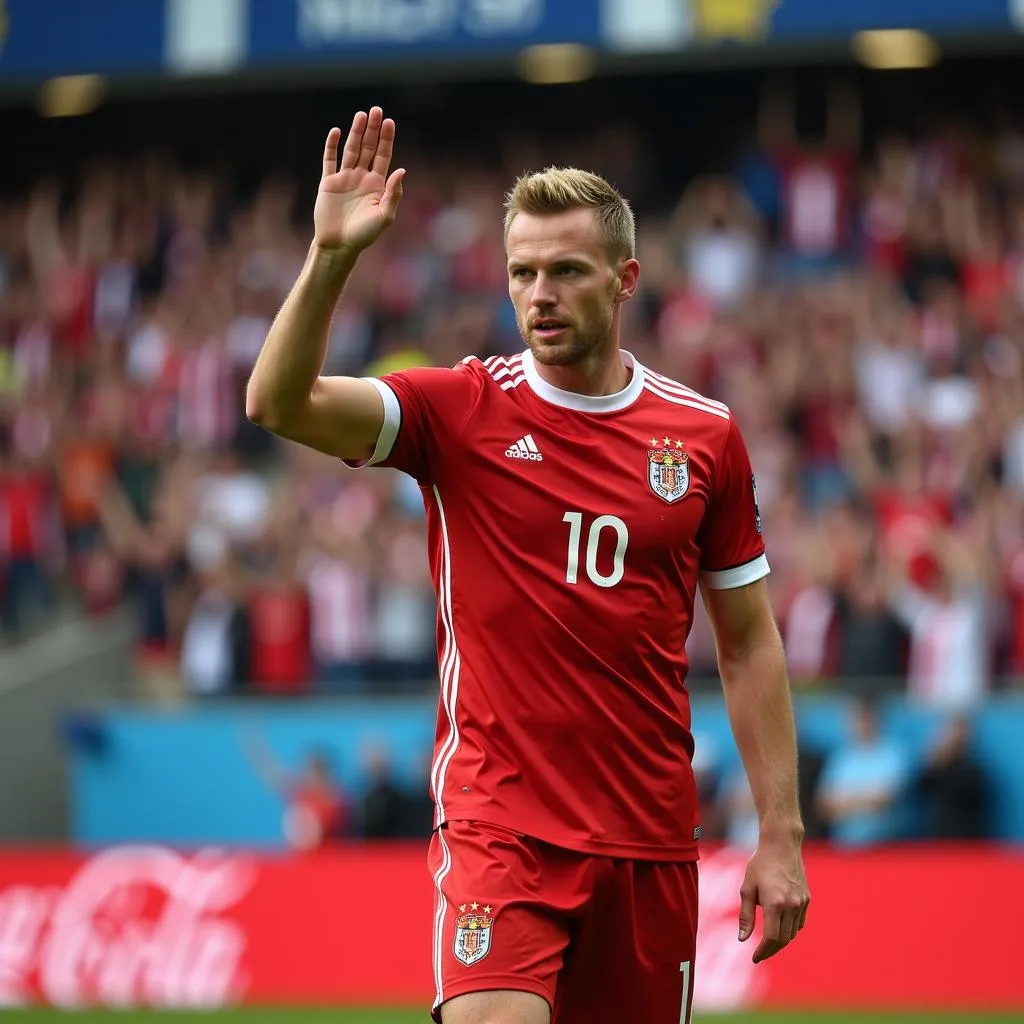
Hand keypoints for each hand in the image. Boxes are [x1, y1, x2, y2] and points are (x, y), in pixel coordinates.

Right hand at [314, 107, 405, 255]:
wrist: (339, 245)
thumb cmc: (364, 235)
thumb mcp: (384, 217)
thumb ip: (394, 194)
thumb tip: (402, 170)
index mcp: (377, 185)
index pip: (384, 156)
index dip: (387, 139)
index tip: (389, 122)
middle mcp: (362, 178)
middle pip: (369, 148)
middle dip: (373, 130)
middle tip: (377, 110)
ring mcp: (345, 178)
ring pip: (351, 149)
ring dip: (355, 132)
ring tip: (361, 115)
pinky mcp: (328, 182)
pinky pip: (330, 160)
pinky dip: (332, 146)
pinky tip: (336, 131)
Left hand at [738, 837, 809, 962]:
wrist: (782, 844)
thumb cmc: (760, 864)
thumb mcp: (747, 887)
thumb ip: (745, 915)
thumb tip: (742, 939)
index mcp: (775, 904)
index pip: (771, 938)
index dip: (762, 951)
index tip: (754, 958)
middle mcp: (791, 906)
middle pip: (783, 939)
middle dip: (771, 950)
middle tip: (759, 954)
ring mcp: (801, 903)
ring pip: (793, 933)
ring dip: (781, 941)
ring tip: (767, 943)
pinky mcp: (807, 899)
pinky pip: (799, 923)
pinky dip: (790, 930)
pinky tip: (780, 928)